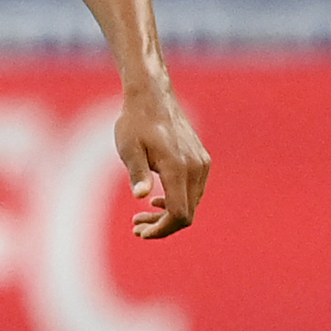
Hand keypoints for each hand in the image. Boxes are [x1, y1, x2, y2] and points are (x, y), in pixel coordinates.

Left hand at [115, 83, 209, 239]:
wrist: (152, 97)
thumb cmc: (135, 123)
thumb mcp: (129, 149)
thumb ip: (137, 173)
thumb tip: (141, 197)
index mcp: (177, 168)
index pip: (179, 214)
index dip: (162, 230)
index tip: (141, 233)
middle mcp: (195, 168)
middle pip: (187, 213)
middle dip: (162, 226)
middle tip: (136, 228)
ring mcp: (201, 164)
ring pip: (192, 203)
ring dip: (169, 215)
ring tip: (141, 216)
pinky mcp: (201, 160)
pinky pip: (194, 191)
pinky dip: (178, 201)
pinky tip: (158, 200)